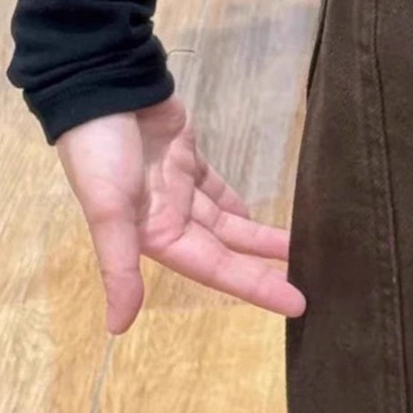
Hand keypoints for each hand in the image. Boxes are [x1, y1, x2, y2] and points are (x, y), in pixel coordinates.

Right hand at [55, 94, 306, 332]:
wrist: (100, 83)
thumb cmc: (102, 151)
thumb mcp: (107, 211)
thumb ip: (118, 268)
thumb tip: (117, 328)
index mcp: (152, 234)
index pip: (214, 268)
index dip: (253, 286)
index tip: (296, 304)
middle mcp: (166, 215)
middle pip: (226, 248)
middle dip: (263, 266)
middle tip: (312, 281)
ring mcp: (177, 184)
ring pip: (226, 219)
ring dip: (257, 235)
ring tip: (299, 248)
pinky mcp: (186, 155)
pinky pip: (217, 187)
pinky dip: (237, 203)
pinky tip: (257, 217)